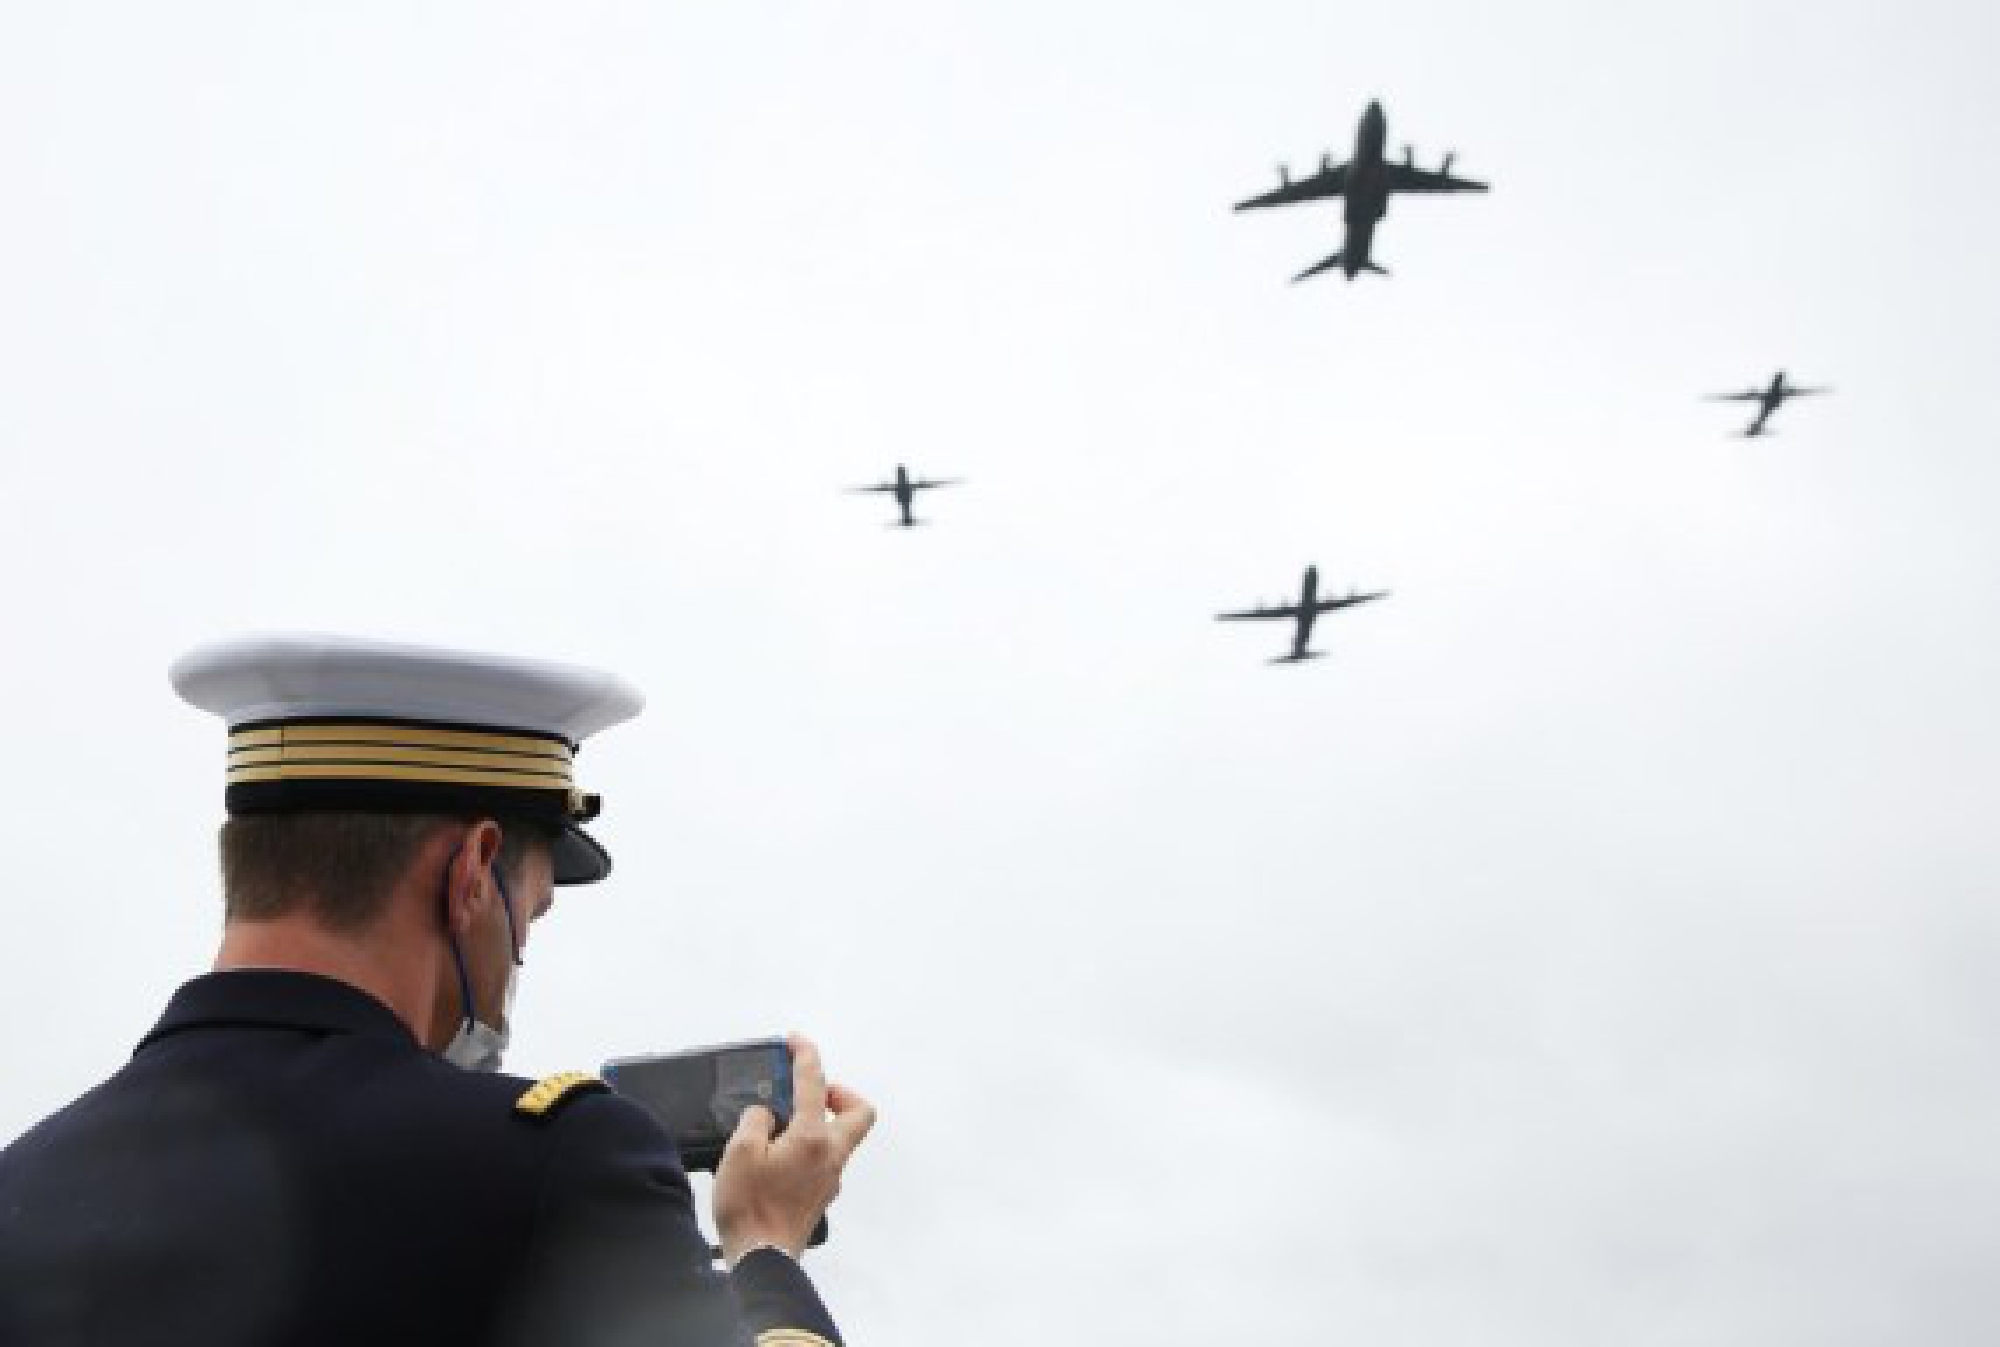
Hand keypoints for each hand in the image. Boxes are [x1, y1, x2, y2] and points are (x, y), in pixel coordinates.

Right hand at [713, 1034, 874, 1264]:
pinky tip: (778, 1156)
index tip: (795, 1041)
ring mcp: (830, 1178)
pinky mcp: (820, 1196)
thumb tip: (767, 1116)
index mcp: (813, 1138)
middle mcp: (830, 1156)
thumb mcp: (739, 1152)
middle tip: (811, 1091)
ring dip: (820, 1121)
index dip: (806, 1055)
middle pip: (859, 1112)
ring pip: (841, 1138)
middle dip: (840, 1092)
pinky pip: (823, 1160)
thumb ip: (756, 1121)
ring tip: (782, 1124)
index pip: (815, 1083)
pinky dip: (808, 1147)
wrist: (762, 1259)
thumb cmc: (750, 1209)